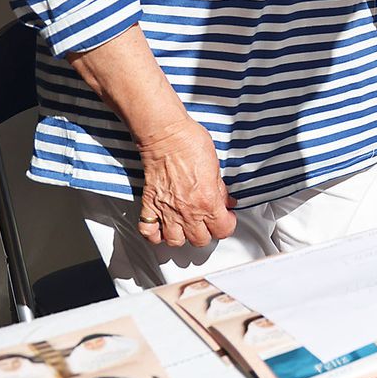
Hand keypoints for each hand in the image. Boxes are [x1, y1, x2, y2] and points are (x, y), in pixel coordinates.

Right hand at [135, 118, 235, 247]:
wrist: (166, 136)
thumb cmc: (190, 144)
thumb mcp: (216, 167)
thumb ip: (221, 190)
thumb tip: (226, 201)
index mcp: (207, 201)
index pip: (223, 230)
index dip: (228, 225)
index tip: (227, 218)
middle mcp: (187, 211)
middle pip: (200, 240)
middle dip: (208, 233)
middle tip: (209, 222)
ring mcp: (166, 210)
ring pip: (175, 241)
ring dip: (182, 237)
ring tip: (187, 227)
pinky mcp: (150, 205)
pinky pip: (148, 232)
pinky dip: (154, 235)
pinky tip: (162, 229)